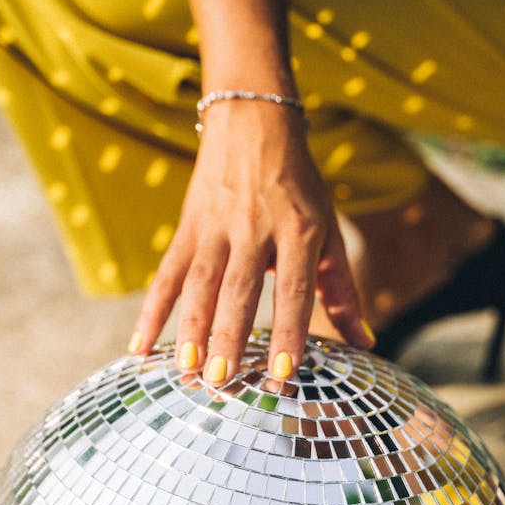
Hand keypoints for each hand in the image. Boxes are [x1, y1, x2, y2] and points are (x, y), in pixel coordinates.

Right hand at [128, 102, 372, 381]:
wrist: (253, 123)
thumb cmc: (299, 187)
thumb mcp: (327, 230)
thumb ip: (342, 291)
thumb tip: (365, 343)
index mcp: (299, 230)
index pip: (294, 288)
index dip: (289, 330)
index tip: (283, 372)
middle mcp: (255, 228)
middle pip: (239, 290)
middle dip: (229, 337)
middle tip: (222, 381)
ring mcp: (217, 226)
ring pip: (199, 283)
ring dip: (190, 329)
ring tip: (187, 371)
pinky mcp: (188, 227)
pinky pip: (167, 273)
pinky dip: (151, 310)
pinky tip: (139, 347)